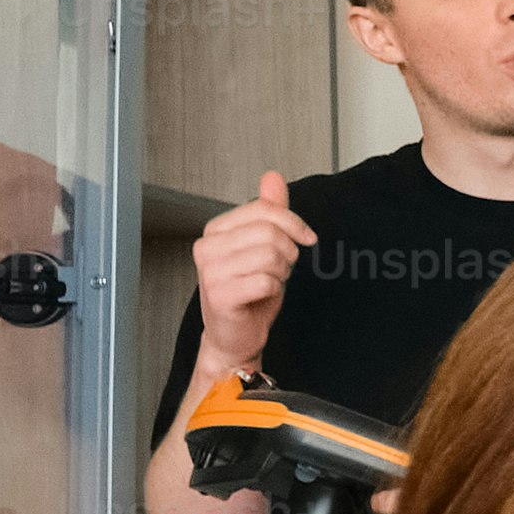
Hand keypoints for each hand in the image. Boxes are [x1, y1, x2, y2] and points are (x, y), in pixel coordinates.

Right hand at [188, 170, 310, 377]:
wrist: (234, 335)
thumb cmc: (247, 292)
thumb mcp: (263, 246)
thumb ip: (268, 212)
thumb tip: (272, 177)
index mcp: (215, 230)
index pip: (263, 209)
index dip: (294, 222)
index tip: (306, 237)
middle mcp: (207, 247)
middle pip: (269, 231)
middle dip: (288, 251)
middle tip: (282, 267)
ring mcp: (210, 271)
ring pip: (270, 255)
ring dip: (282, 272)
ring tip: (270, 280)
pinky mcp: (220, 295)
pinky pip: (266, 280)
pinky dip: (274, 289)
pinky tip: (262, 295)